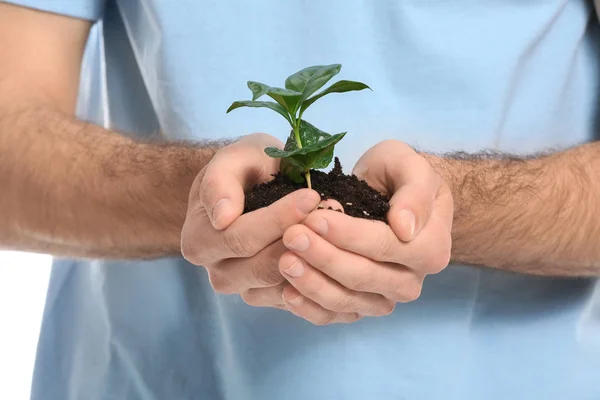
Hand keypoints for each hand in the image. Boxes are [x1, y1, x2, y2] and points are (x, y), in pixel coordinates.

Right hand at [181, 133, 320, 308]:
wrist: (253, 188)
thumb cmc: (244, 170)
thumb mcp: (232, 160)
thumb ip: (220, 182)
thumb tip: (222, 217)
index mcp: (200, 241)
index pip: (242, 238)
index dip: (279, 219)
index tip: (311, 196)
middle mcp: (218, 273)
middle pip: (262, 267)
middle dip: (301, 239)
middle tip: (333, 211)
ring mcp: (245, 290)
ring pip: (282, 286)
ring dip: (313, 259)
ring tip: (337, 229)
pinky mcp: (272, 299)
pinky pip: (297, 298)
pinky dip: (318, 276)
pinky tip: (335, 249)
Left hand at [278, 140, 452, 323]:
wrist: (390, 195)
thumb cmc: (399, 176)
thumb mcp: (411, 167)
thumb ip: (414, 193)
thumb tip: (405, 227)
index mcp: (429, 249)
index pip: (385, 246)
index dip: (348, 235)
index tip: (314, 218)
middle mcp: (410, 281)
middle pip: (362, 276)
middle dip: (323, 257)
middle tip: (291, 235)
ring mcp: (384, 297)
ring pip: (346, 300)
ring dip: (312, 282)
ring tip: (284, 260)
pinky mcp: (359, 306)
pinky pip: (334, 315)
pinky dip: (309, 307)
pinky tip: (287, 292)